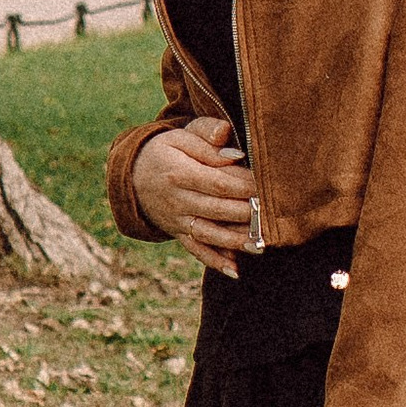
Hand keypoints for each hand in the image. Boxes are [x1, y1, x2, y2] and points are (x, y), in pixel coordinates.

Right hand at [133, 115, 258, 276]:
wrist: (133, 176)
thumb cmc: (166, 151)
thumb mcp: (182, 135)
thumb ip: (208, 137)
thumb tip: (235, 152)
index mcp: (179, 173)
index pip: (217, 182)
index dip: (244, 186)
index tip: (266, 185)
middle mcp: (176, 201)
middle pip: (216, 209)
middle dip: (245, 213)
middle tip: (272, 214)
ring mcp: (177, 221)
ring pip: (208, 234)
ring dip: (234, 242)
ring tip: (260, 245)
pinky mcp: (178, 233)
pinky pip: (196, 250)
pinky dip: (214, 261)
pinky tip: (235, 270)